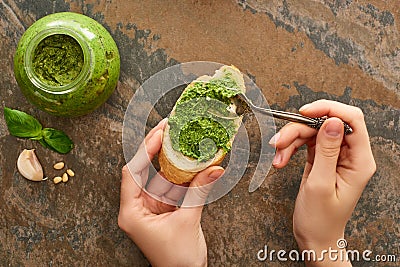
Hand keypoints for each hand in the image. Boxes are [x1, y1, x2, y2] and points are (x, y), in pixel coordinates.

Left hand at [118, 119, 223, 266]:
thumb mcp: (188, 221)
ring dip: (172, 160)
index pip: (133, 172)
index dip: (145, 149)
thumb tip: (214, 168)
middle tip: (169, 127)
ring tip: (182, 139)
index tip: (159, 133)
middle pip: (144, 170)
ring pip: (159, 176)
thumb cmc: (178, 260)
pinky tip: (190, 161)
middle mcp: (137, 207)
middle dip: (157, 148)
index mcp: (132, 212)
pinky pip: (171, 186)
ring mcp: (150, 207)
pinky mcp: (163, 209)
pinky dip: (181, 175)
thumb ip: (199, 191)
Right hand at [270, 100, 375, 265]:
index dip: (329, 110)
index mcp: (359, 162)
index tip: (305, 112)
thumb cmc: (320, 220)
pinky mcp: (321, 158)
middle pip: (326, 124)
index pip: (352, 121)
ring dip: (291, 140)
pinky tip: (281, 159)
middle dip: (300, 129)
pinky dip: (290, 148)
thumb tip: (332, 121)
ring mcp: (334, 156)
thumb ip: (326, 151)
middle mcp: (350, 155)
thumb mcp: (320, 185)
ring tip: (278, 157)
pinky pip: (305, 142)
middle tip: (279, 142)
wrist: (314, 237)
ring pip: (312, 131)